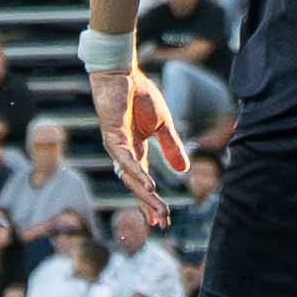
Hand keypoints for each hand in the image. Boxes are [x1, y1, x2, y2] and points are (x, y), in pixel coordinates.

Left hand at [85, 64, 186, 224]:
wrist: (123, 73)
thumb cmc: (139, 94)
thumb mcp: (163, 125)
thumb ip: (172, 147)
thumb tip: (183, 172)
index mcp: (136, 149)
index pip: (144, 181)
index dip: (152, 200)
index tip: (162, 220)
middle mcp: (124, 152)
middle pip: (137, 185)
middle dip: (149, 204)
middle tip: (161, 223)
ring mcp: (117, 146)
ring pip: (130, 177)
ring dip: (145, 194)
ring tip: (158, 210)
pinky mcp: (112, 136)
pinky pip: (126, 159)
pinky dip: (137, 173)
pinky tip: (148, 186)